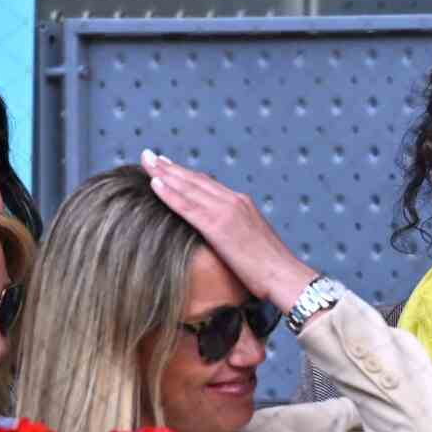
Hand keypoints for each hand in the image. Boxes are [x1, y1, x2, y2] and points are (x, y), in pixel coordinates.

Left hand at [140, 150, 316, 312]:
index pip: (208, 184)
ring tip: (146, 162)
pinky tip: (154, 185)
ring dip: (165, 174)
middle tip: (149, 155)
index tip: (168, 166)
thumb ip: (237, 233)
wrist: (285, 276)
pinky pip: (188, 207)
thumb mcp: (253, 243)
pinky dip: (170, 194)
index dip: (186, 174)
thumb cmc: (272, 269)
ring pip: (189, 188)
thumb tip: (225, 239)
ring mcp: (227, 212)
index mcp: (243, 204)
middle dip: (170, 167)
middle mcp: (235, 201)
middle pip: (195, 180)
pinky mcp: (219, 227)